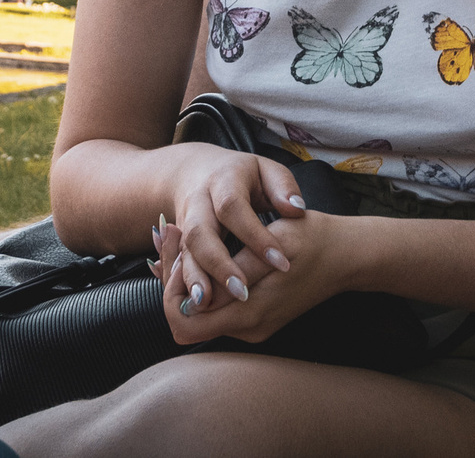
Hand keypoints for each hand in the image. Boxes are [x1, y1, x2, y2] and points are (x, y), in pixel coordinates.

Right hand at [147, 145, 307, 322]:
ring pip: (185, 253)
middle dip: (218, 264)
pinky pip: (178, 265)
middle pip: (200, 233)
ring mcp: (184, 223)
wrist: (195, 172)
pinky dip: (185, 284)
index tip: (280, 261)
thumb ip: (283, 186)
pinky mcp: (179, 243)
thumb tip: (297, 209)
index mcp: (223, 181)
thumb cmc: (243, 176)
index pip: (234, 208)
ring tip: (208, 305)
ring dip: (195, 279)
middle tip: (242, 291)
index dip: (255, 235)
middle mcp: (198, 203)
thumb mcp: (265, 170)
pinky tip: (198, 305)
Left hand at [156, 208, 353, 345]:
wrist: (346, 256)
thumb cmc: (312, 241)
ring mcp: (252, 326)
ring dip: (187, 279)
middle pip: (185, 319)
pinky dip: (204, 282)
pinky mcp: (256, 318)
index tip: (179, 247)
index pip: (183, 321)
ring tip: (184, 235)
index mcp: (250, 314)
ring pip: (198, 314)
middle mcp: (247, 328)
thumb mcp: (274, 247)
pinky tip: (204, 250)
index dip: (171, 286)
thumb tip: (196, 296)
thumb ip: (234, 273)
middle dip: (173, 280)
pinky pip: (216, 309)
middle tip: (172, 234)